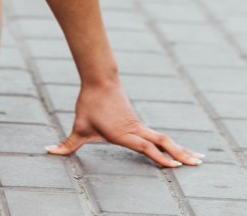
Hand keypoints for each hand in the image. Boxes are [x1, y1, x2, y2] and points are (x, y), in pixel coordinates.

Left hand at [45, 80, 201, 167]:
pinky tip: (178, 149)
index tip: (175, 166)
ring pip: (164, 139)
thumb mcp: (77, 127)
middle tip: (198, 163)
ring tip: (198, 158)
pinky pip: (158, 135)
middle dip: (180, 154)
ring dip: (181, 149)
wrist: (100, 80)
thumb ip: (66, 144)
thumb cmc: (89, 104)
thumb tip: (48, 151)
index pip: (145, 147)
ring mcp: (139, 126)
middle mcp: (135, 130)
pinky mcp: (138, 123)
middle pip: (163, 143)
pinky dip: (171, 143)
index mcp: (123, 133)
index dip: (160, 157)